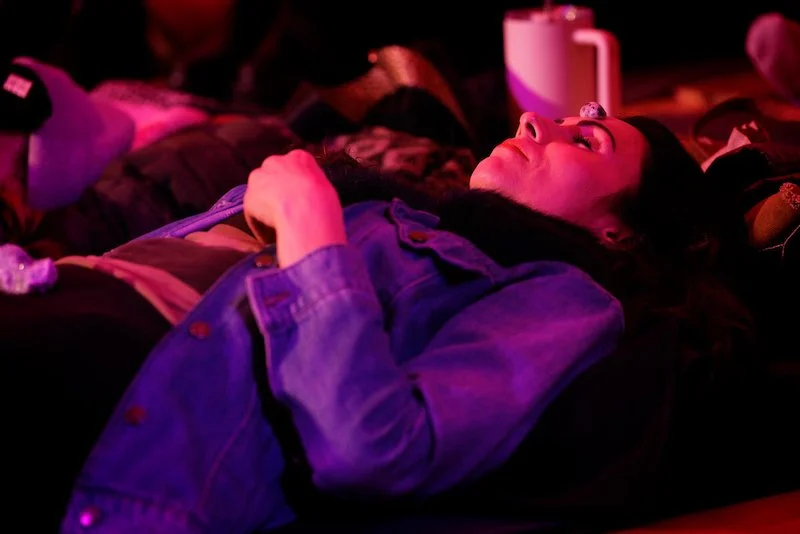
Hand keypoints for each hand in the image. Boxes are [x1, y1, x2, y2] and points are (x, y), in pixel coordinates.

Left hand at [243, 149, 346, 266]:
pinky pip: (254, 215)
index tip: (298, 200)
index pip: (293, 168)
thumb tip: (310, 199)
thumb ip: (313, 187)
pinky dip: (261, 227)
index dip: (294, 186)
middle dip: (275, 194)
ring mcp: (259, 179)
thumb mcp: (325, 188)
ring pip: (260, 195)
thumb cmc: (324, 200)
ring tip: (276, 227)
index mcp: (299, 158)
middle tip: (285, 213)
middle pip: (271, 177)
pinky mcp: (249, 198)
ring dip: (265, 209)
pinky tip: (270, 239)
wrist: (307, 209)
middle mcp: (275, 162)